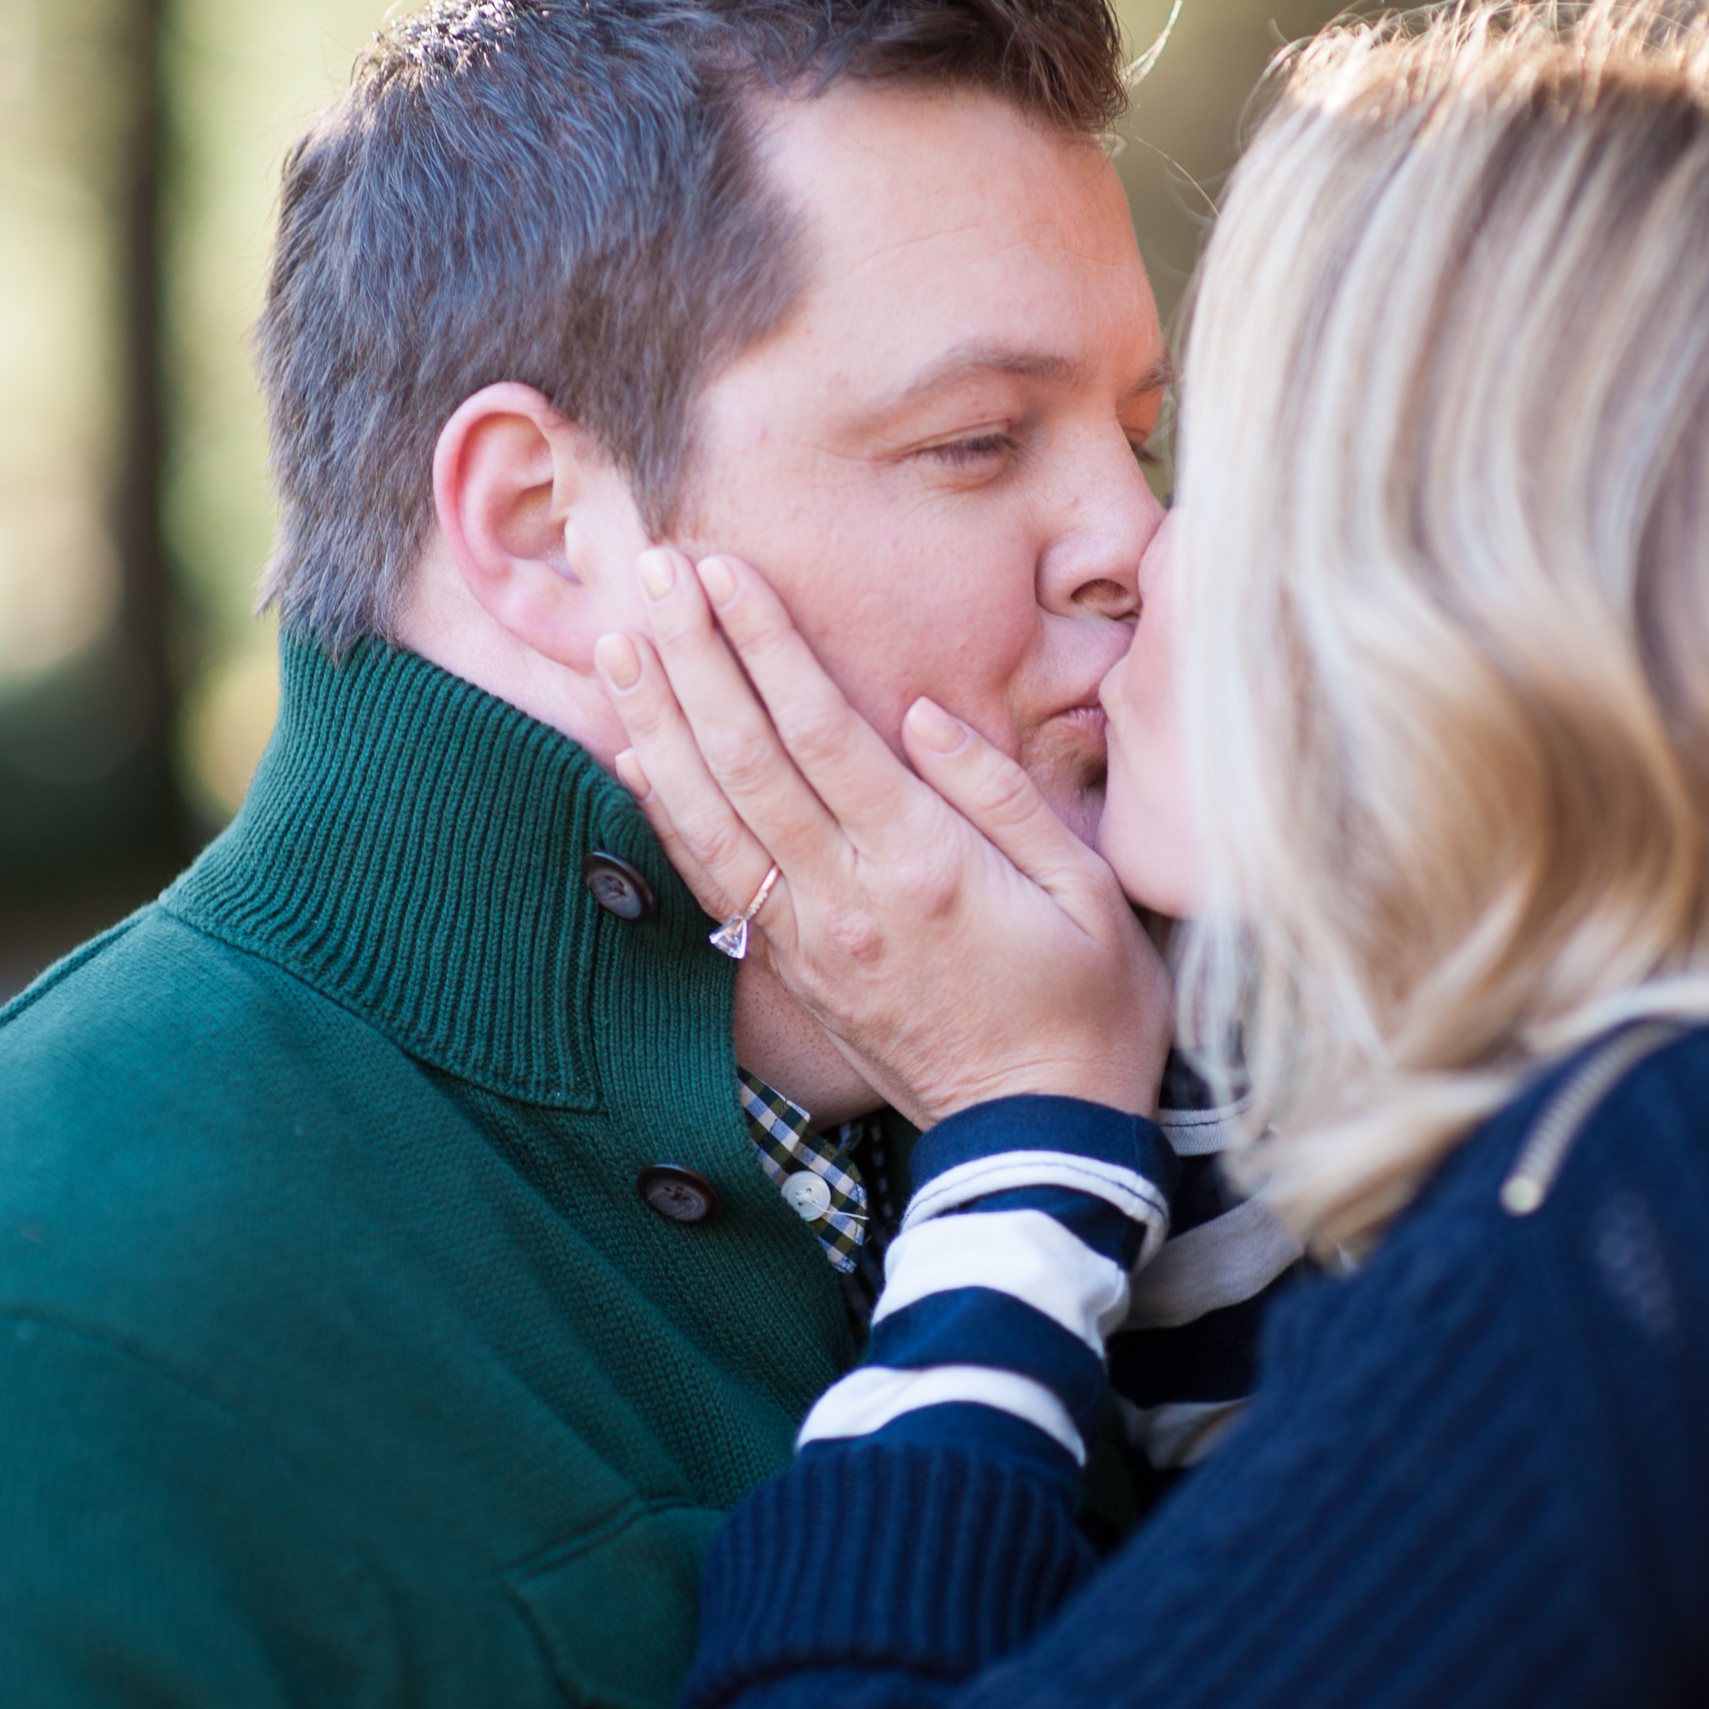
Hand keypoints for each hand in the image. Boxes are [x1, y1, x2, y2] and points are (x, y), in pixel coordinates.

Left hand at [597, 547, 1171, 1125]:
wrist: (1040, 1136)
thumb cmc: (1090, 1006)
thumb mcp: (1090, 890)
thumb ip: (1003, 796)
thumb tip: (923, 713)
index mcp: (923, 865)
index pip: (821, 732)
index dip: (765, 646)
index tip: (724, 572)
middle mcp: (846, 897)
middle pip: (745, 758)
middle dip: (695, 656)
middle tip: (651, 571)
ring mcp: (809, 938)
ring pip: (709, 814)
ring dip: (658, 721)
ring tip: (619, 642)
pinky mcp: (793, 969)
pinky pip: (712, 877)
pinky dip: (664, 811)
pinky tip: (637, 755)